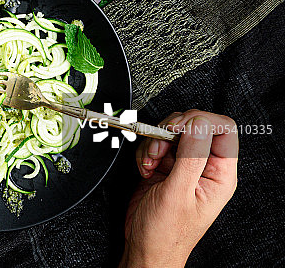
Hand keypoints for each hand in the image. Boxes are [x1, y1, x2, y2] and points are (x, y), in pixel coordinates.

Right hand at [120, 110, 238, 267]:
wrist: (145, 247)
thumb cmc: (166, 233)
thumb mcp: (179, 193)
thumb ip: (191, 156)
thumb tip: (199, 124)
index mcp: (220, 175)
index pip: (223, 130)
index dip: (200, 121)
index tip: (178, 128)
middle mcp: (204, 168)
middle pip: (195, 126)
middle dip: (170, 132)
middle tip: (160, 147)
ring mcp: (184, 167)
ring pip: (171, 133)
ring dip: (154, 143)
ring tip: (151, 162)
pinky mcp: (165, 167)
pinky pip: (155, 144)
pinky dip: (144, 152)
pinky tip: (145, 169)